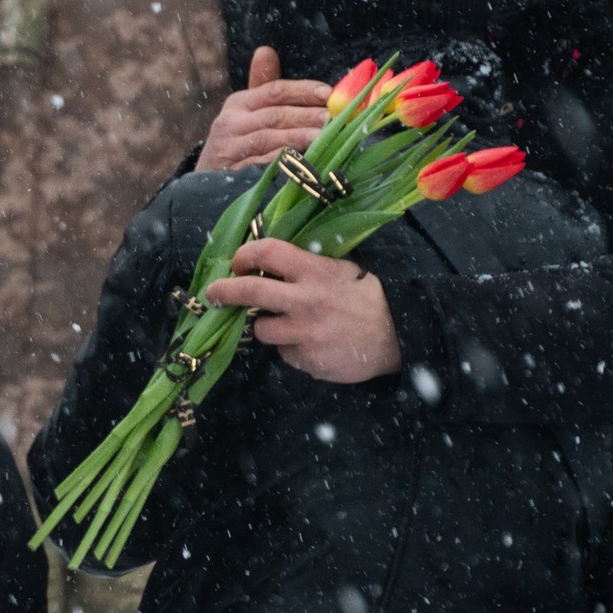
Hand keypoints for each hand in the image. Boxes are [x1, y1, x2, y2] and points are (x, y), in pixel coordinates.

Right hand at [194, 46, 331, 172]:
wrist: (206, 179)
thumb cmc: (236, 141)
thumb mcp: (245, 111)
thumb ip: (262, 84)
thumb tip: (266, 51)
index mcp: (239, 103)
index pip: (274, 91)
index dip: (302, 90)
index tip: (328, 93)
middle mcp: (231, 123)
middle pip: (275, 115)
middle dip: (306, 116)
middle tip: (332, 118)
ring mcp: (230, 149)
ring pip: (270, 139)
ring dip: (298, 137)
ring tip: (322, 138)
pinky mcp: (233, 172)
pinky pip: (262, 165)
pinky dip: (283, 162)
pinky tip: (302, 161)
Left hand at [204, 239, 399, 382]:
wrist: (398, 336)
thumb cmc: (366, 297)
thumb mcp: (342, 270)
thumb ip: (307, 267)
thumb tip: (266, 266)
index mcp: (314, 271)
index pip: (266, 252)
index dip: (243, 255)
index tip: (236, 263)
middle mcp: (305, 301)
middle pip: (248, 292)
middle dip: (223, 291)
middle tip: (213, 293)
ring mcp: (305, 333)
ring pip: (261, 329)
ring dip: (267, 326)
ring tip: (288, 323)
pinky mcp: (308, 360)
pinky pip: (285, 352)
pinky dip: (291, 348)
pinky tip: (312, 343)